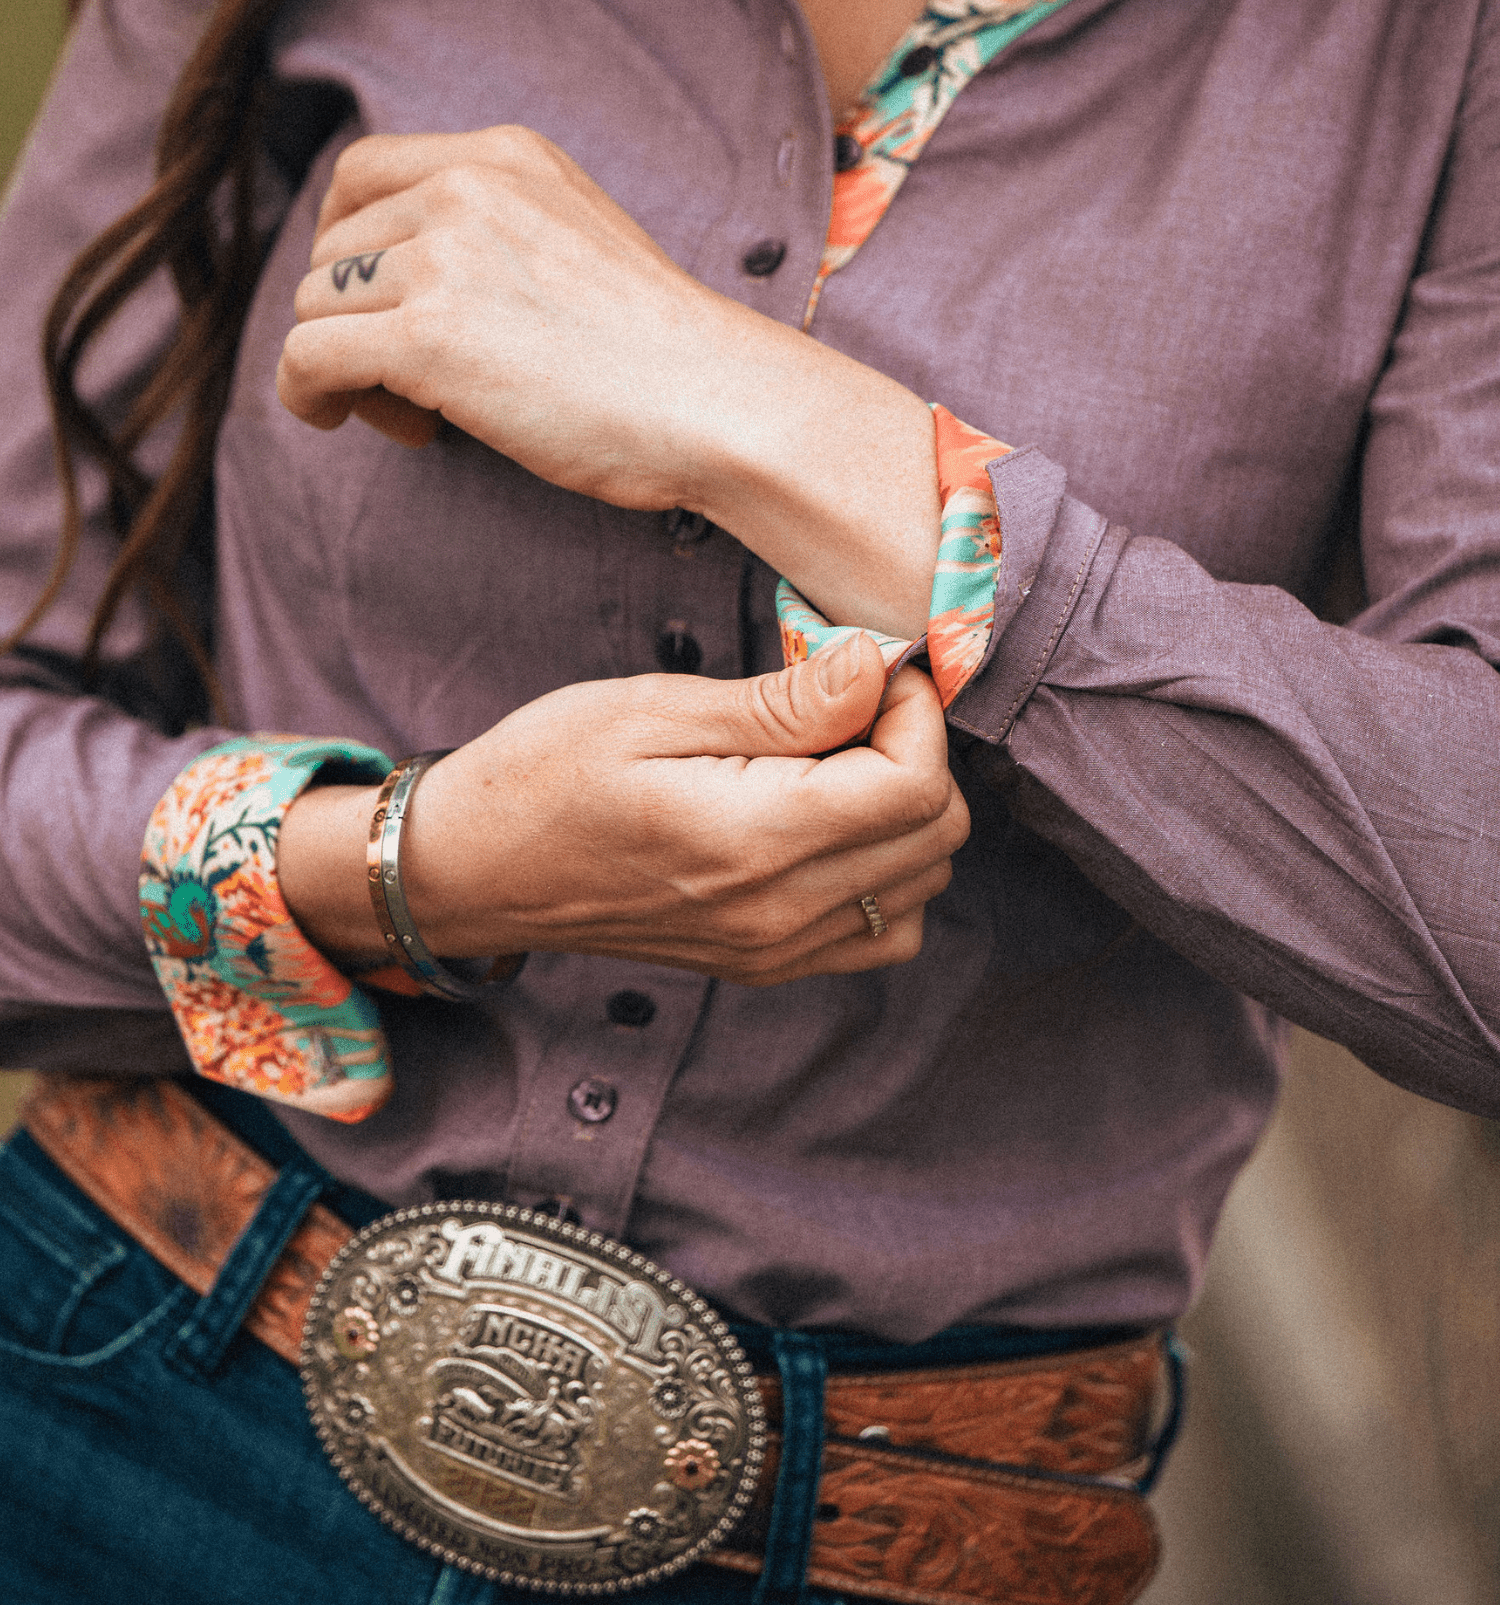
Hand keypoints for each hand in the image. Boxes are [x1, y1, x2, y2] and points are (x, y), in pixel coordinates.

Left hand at [278, 124, 811, 508]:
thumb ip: (501, 234)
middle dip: (354, 318)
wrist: (717, 401)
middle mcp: (464, 189)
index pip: (362, 173)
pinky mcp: (426, 336)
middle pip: (331, 248)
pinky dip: (309, 398)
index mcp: (505, 156)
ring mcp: (442, 259)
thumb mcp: (581, 242)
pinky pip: (304, 358)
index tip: (376, 302)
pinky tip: (363, 423)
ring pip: (313, 306)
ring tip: (422, 415)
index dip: (345, 243)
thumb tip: (405, 284)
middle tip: (416, 385)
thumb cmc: (664, 354)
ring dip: (346, 367)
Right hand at [279, 636, 969, 984]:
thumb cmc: (545, 773)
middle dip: (916, 751)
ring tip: (837, 758)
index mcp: (753, 840)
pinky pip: (883, 930)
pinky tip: (829, 818)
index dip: (914, 713)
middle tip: (849, 701)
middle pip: (935, 836)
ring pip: (923, 884)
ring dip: (907, 810)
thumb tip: (875, 669)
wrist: (472, 869)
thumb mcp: (655, 708)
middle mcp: (778, 913)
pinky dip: (886, 870)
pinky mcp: (767, 964)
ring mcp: (776, 951)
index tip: (868, 668)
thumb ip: (781, 702)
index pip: (915, 786)